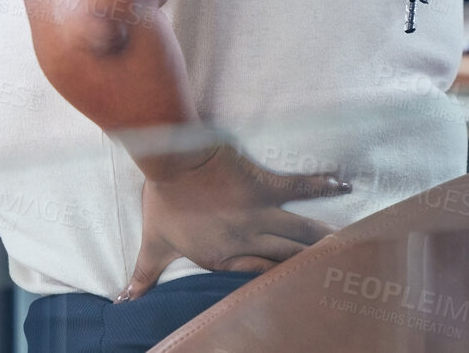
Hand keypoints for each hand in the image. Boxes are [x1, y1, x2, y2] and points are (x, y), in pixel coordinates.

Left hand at [119, 144, 350, 300]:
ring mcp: (259, 214)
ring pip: (299, 231)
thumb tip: (122, 302)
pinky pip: (299, 188)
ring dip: (323, 238)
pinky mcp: (265, 187)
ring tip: (346, 243)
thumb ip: (143, 276)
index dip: (280, 283)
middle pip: (286, 257)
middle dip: (310, 264)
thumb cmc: (163, 202)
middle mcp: (247, 240)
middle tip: (336, 269)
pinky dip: (322, 185)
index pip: (258, 274)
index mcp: (223, 258)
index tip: (301, 288)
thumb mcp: (152, 245)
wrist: (172, 164)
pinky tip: (345, 184)